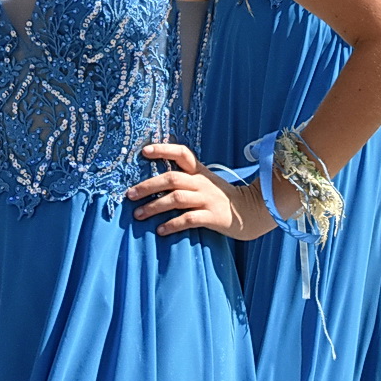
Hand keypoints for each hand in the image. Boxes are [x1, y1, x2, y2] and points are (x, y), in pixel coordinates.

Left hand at [128, 144, 272, 240]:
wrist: (250, 213)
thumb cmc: (222, 198)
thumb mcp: (207, 182)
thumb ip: (187, 179)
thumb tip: (155, 182)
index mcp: (200, 172)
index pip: (182, 153)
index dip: (164, 149)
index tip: (144, 151)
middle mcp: (202, 183)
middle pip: (172, 178)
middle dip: (148, 185)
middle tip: (130, 194)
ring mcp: (207, 199)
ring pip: (176, 199)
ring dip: (154, 207)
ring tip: (138, 215)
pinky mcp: (212, 217)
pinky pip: (188, 219)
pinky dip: (172, 224)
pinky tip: (160, 230)